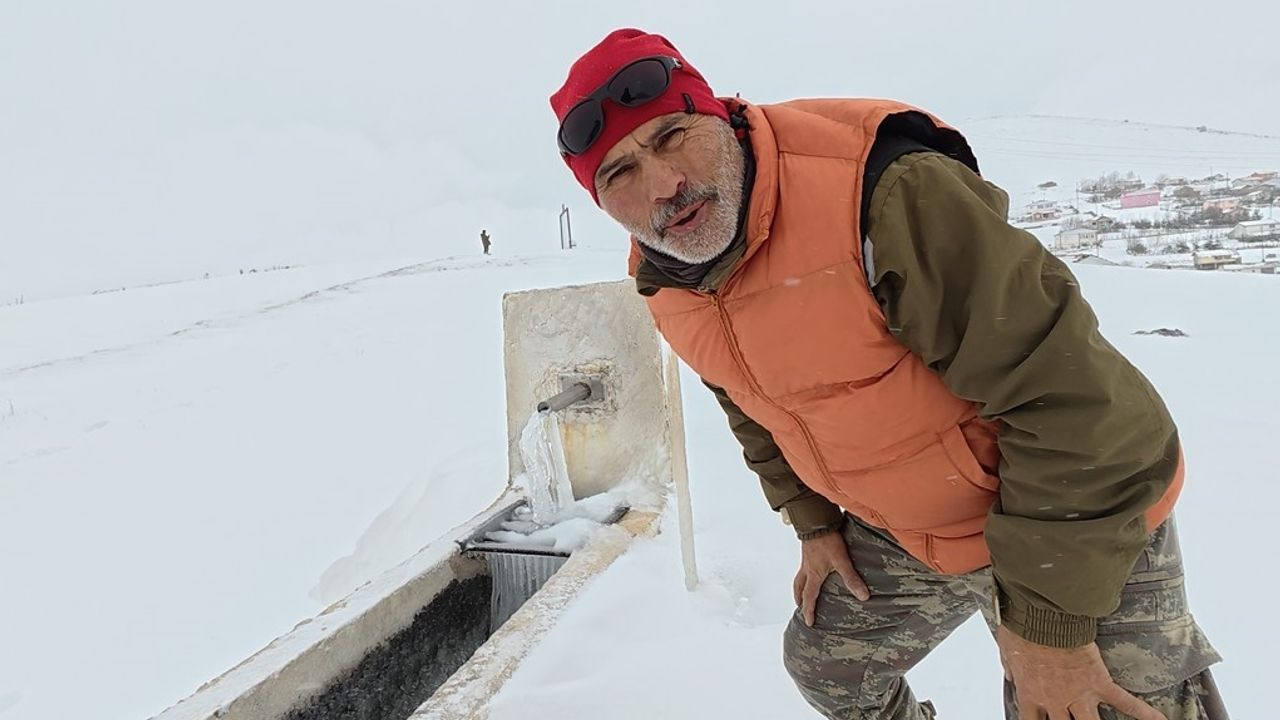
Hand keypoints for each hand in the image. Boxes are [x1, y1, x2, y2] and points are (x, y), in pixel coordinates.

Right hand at [793, 530, 869, 626]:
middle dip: (799, 599)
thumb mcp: (842, 561)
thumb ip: (851, 578)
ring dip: (799, 587)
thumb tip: (863, 596)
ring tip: (802, 591)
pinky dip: (804, 574)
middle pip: (799, 587)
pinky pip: (803, 567)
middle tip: (800, 607)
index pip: (809, 597)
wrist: (816, 521)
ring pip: (799, 577)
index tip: (809, 622)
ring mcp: (806, 559)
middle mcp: (807, 569)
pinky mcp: (808, 550)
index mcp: (814, 575)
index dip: (809, 611)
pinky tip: (812, 569)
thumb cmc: (827, 541)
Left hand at [996, 625, 1165, 719]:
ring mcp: (1079, 694)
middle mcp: (1056, 700)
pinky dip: (1143, 713)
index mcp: (1031, 694)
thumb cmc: (1023, 630)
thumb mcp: (1008, 652)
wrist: (1042, 617)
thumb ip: (1010, 668)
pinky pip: (1124, 701)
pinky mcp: (1099, 682)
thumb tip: (1009, 674)